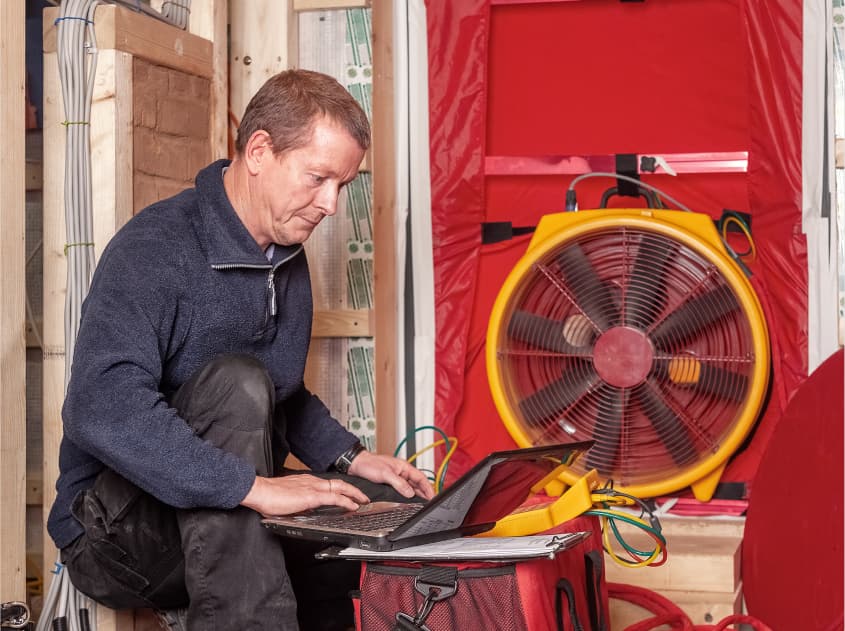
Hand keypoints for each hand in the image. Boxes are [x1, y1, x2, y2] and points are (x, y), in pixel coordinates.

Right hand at [240, 474, 369, 516]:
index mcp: (306, 482)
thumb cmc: (269, 496)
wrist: (260, 491)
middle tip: (363, 497)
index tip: (348, 495)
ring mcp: (313, 487)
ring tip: (363, 501)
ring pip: (340, 488)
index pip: (329, 484)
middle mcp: (312, 481)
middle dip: (354, 490)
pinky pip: (334, 498)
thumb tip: (306, 509)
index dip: (341, 489)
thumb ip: (300, 503)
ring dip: (354, 494)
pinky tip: (353, 506)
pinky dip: (346, 501)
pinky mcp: (312, 496)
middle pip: (339, 483)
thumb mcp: (288, 500)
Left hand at [348, 451, 434, 500]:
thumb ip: (399, 483)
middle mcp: (401, 472)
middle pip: (417, 483)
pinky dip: (407, 495)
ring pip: (410, 487)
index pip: (421, 478)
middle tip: (429, 502)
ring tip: (421, 503)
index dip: (428, 487)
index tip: (432, 496)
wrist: (357, 465)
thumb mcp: (385, 474)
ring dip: (416, 495)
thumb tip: (410, 493)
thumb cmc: (369, 464)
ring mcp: (396, 478)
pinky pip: (403, 490)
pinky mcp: (391, 483)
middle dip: (424, 492)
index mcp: (403, 467)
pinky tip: (408, 501)